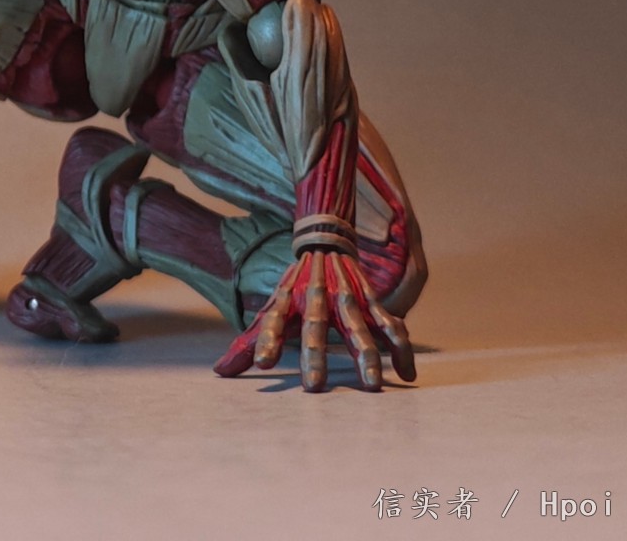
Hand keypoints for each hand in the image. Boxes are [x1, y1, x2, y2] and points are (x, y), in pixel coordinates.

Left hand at [215, 249, 415, 391]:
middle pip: (315, 327)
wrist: (325, 239)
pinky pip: (390, 324)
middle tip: (314, 387)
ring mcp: (347, 298)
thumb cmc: (296, 288)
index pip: (273, 320)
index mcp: (289, 300)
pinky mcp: (371, 299)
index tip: (261, 364)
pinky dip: (401, 347)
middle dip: (315, 355)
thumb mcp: (272, 308)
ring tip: (372, 385)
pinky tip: (407, 373)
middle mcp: (317, 298)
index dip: (266, 341)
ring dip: (367, 356)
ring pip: (358, 327)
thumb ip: (248, 343)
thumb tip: (219, 372)